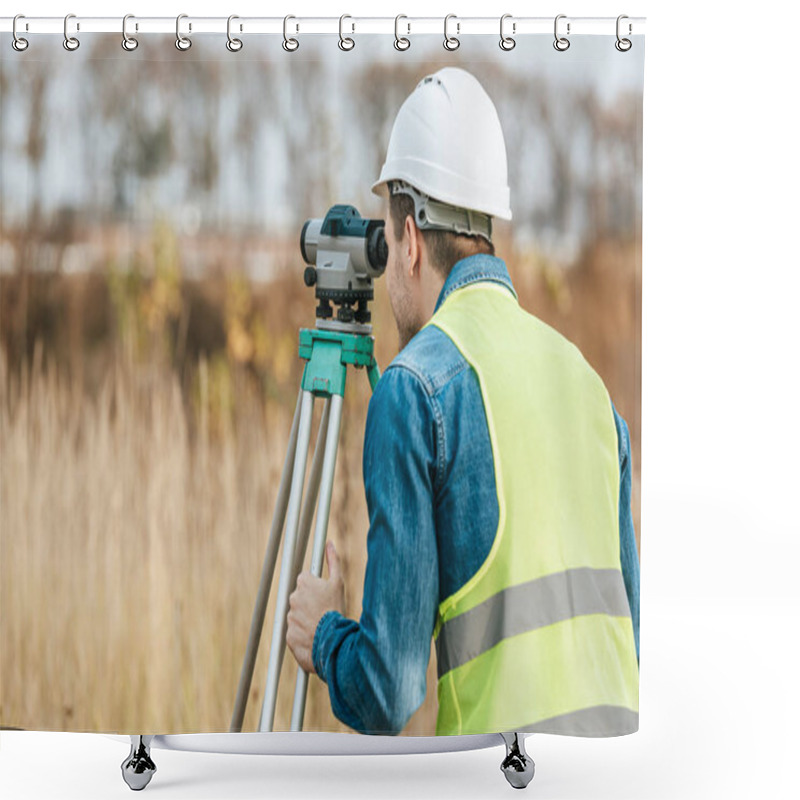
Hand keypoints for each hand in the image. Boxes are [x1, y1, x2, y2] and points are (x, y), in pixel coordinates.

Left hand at [287, 541, 345, 674]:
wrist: (332, 640)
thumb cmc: (336, 609)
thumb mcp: (338, 582)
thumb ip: (332, 561)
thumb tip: (329, 543)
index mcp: (303, 582)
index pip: (306, 581)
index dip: (316, 588)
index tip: (323, 595)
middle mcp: (293, 597)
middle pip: (301, 598)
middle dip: (310, 603)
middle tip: (323, 611)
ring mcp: (289, 616)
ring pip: (298, 615)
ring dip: (307, 619)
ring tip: (320, 625)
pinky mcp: (288, 634)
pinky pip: (296, 632)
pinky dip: (304, 634)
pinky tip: (315, 635)